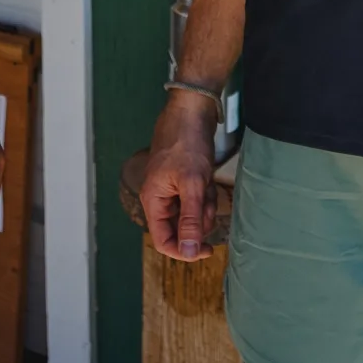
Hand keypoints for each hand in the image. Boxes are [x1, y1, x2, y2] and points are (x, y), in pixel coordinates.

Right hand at [141, 94, 217, 261]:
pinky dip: (206, 194)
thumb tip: (187, 253)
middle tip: (208, 200)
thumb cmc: (187, 143)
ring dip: (205, 205)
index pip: (163, 241)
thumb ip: (190, 220)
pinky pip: (196, 199)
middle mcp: (159, 197)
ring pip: (191, 214)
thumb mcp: (193, 184)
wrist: (192, 110)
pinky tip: (208, 179)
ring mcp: (171, 188)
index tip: (207, 249)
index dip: (184, 250)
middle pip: (180, 228)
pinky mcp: (183, 180)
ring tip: (208, 184)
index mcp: (153, 200)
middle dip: (199, 219)